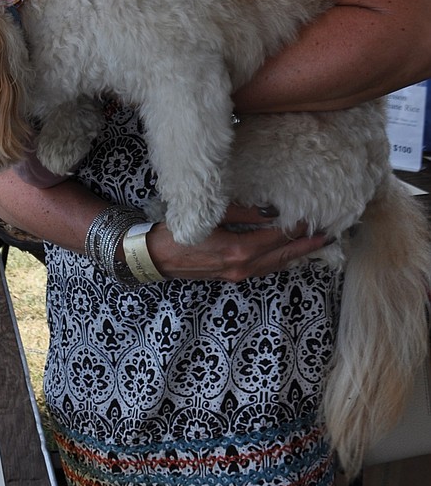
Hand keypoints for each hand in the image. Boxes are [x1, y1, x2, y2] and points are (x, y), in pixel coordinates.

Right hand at [145, 205, 329, 281]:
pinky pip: (264, 268)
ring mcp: (238, 275)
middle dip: (307, 246)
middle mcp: (242, 267)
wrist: (154, 258)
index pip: (276, 238)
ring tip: (316, 244)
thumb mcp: (210, 217)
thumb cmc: (177, 234)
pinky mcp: (232, 276)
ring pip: (275, 265)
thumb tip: (271, 210)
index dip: (297, 229)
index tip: (315, 218)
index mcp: (238, 251)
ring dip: (296, 254)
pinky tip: (287, 253)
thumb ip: (242, 213)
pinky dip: (280, 259)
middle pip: (283, 256)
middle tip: (330, 235)